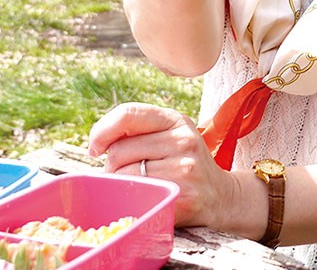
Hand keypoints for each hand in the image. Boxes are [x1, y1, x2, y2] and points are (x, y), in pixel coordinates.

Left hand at [88, 103, 237, 228]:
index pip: (128, 114)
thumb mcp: (170, 135)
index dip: (102, 131)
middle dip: (112, 167)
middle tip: (128, 174)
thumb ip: (139, 130)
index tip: (95, 147)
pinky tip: (144, 200)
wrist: (221, 196)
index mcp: (175, 120)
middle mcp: (182, 140)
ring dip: (119, 186)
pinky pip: (136, 198)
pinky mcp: (182, 197)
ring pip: (123, 177)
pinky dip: (131, 201)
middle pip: (118, 152)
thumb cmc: (184, 163)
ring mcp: (184, 169)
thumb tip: (97, 142)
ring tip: (139, 187)